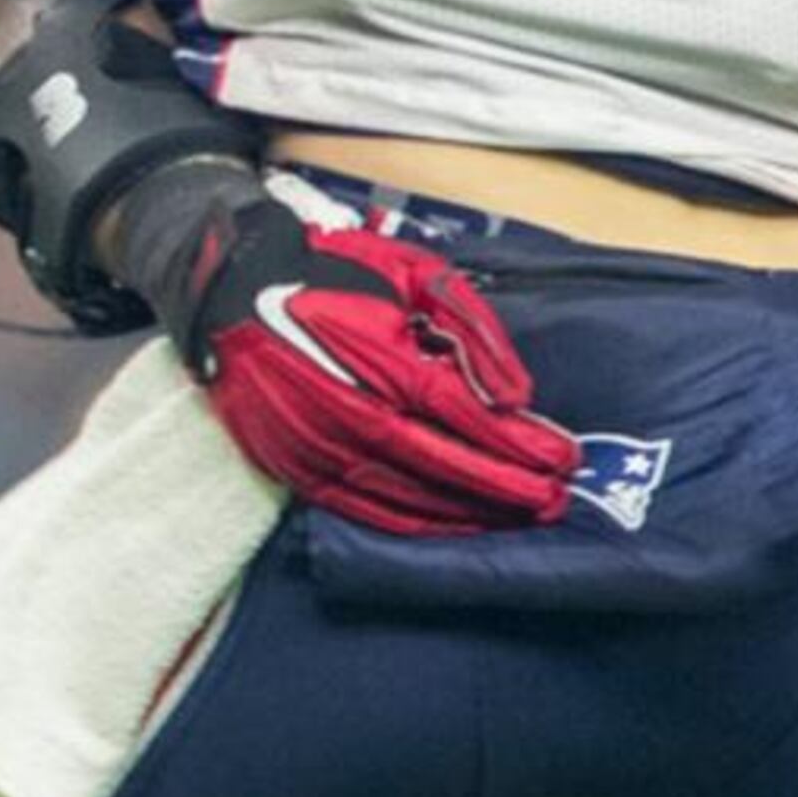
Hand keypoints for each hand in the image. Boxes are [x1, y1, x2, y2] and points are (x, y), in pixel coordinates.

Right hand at [146, 180, 580, 536]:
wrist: (234, 286)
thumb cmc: (333, 272)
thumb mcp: (414, 274)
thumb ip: (471, 330)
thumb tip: (516, 397)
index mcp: (386, 362)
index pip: (470, 420)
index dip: (521, 446)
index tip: (563, 460)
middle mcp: (354, 415)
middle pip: (448, 468)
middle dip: (507, 489)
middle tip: (554, 500)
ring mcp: (321, 449)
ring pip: (410, 500)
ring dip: (468, 513)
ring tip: (515, 518)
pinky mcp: (296, 467)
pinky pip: (366, 510)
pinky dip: (415, 523)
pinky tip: (450, 524)